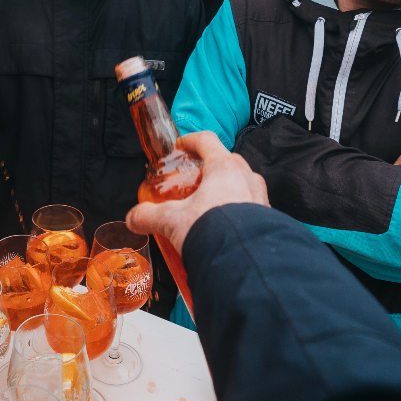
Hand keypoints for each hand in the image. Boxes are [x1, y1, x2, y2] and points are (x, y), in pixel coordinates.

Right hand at [126, 130, 268, 258]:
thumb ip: (150, 216)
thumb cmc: (214, 230)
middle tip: (193, 181)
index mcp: (224, 167)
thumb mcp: (173, 221)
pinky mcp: (267, 219)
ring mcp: (260, 198)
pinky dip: (237, 212)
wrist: (245, 260)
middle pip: (227, 161)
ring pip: (242, 184)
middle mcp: (246, 178)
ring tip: (208, 207)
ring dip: (226, 191)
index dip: (191, 141)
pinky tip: (224, 228)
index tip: (181, 147)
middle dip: (210, 168)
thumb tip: (134, 218)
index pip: (207, 140)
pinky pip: (251, 208)